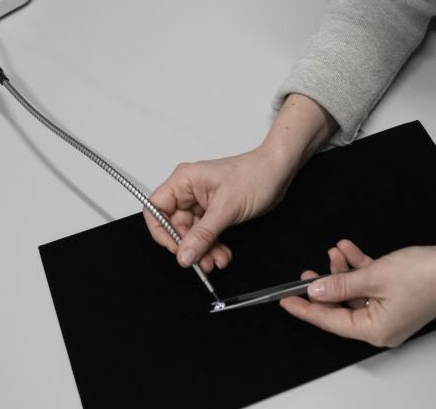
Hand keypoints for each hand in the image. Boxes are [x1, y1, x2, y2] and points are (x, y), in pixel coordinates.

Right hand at [144, 146, 292, 271]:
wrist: (278, 171)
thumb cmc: (255, 175)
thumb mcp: (227, 208)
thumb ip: (203, 234)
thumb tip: (184, 254)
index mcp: (184, 181)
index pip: (156, 208)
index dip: (161, 231)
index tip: (176, 249)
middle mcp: (189, 191)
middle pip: (175, 226)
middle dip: (189, 247)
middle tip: (202, 263)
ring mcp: (201, 202)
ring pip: (191, 233)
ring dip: (203, 250)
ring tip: (216, 261)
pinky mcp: (214, 211)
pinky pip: (205, 233)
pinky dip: (212, 246)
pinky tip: (222, 255)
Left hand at [280, 239, 435, 347]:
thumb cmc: (427, 276)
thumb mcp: (374, 276)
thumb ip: (340, 284)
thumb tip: (315, 291)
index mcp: (374, 330)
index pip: (330, 321)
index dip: (305, 309)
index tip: (285, 300)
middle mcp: (381, 325)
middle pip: (341, 307)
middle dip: (324, 286)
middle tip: (305, 274)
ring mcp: (389, 311)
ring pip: (354, 292)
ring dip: (342, 271)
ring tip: (334, 252)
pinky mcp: (396, 296)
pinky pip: (369, 284)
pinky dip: (358, 268)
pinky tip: (348, 250)